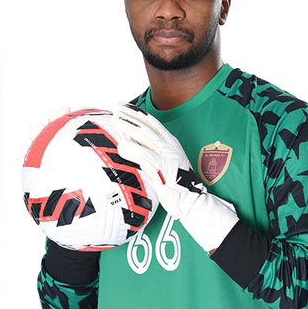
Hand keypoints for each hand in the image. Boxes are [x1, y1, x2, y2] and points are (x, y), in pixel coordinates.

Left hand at [111, 103, 238, 252]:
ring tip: (114, 120)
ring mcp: (167, 157)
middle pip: (147, 125)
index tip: (121, 105)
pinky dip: (133, 151)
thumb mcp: (163, 163)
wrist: (193, 202)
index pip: (151, 122)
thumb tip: (130, 145)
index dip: (136, 112)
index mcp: (169, 142)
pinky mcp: (164, 171)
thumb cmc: (175, 184)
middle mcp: (169, 146)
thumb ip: (150, 152)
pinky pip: (146, 157)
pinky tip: (121, 147)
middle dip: (130, 114)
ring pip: (146, 136)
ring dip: (129, 126)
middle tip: (114, 107)